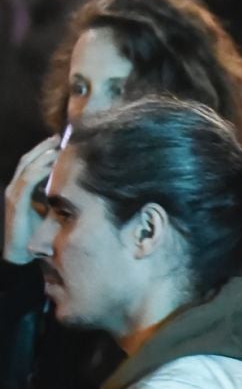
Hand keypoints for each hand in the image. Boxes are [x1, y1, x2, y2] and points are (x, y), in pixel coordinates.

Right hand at [4, 136, 58, 265]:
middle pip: (28, 159)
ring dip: (43, 154)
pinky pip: (27, 181)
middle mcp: (15, 187)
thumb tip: (80, 192)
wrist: (19, 252)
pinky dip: (39, 170)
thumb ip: (59, 200)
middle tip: (61, 137)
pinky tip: (51, 162)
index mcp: (22, 188)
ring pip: (27, 166)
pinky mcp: (16, 202)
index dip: (44, 151)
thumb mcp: (51, 212)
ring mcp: (14, 193)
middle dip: (44, 147)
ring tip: (58, 145)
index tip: (62, 141)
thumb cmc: (36, 234)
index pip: (31, 163)